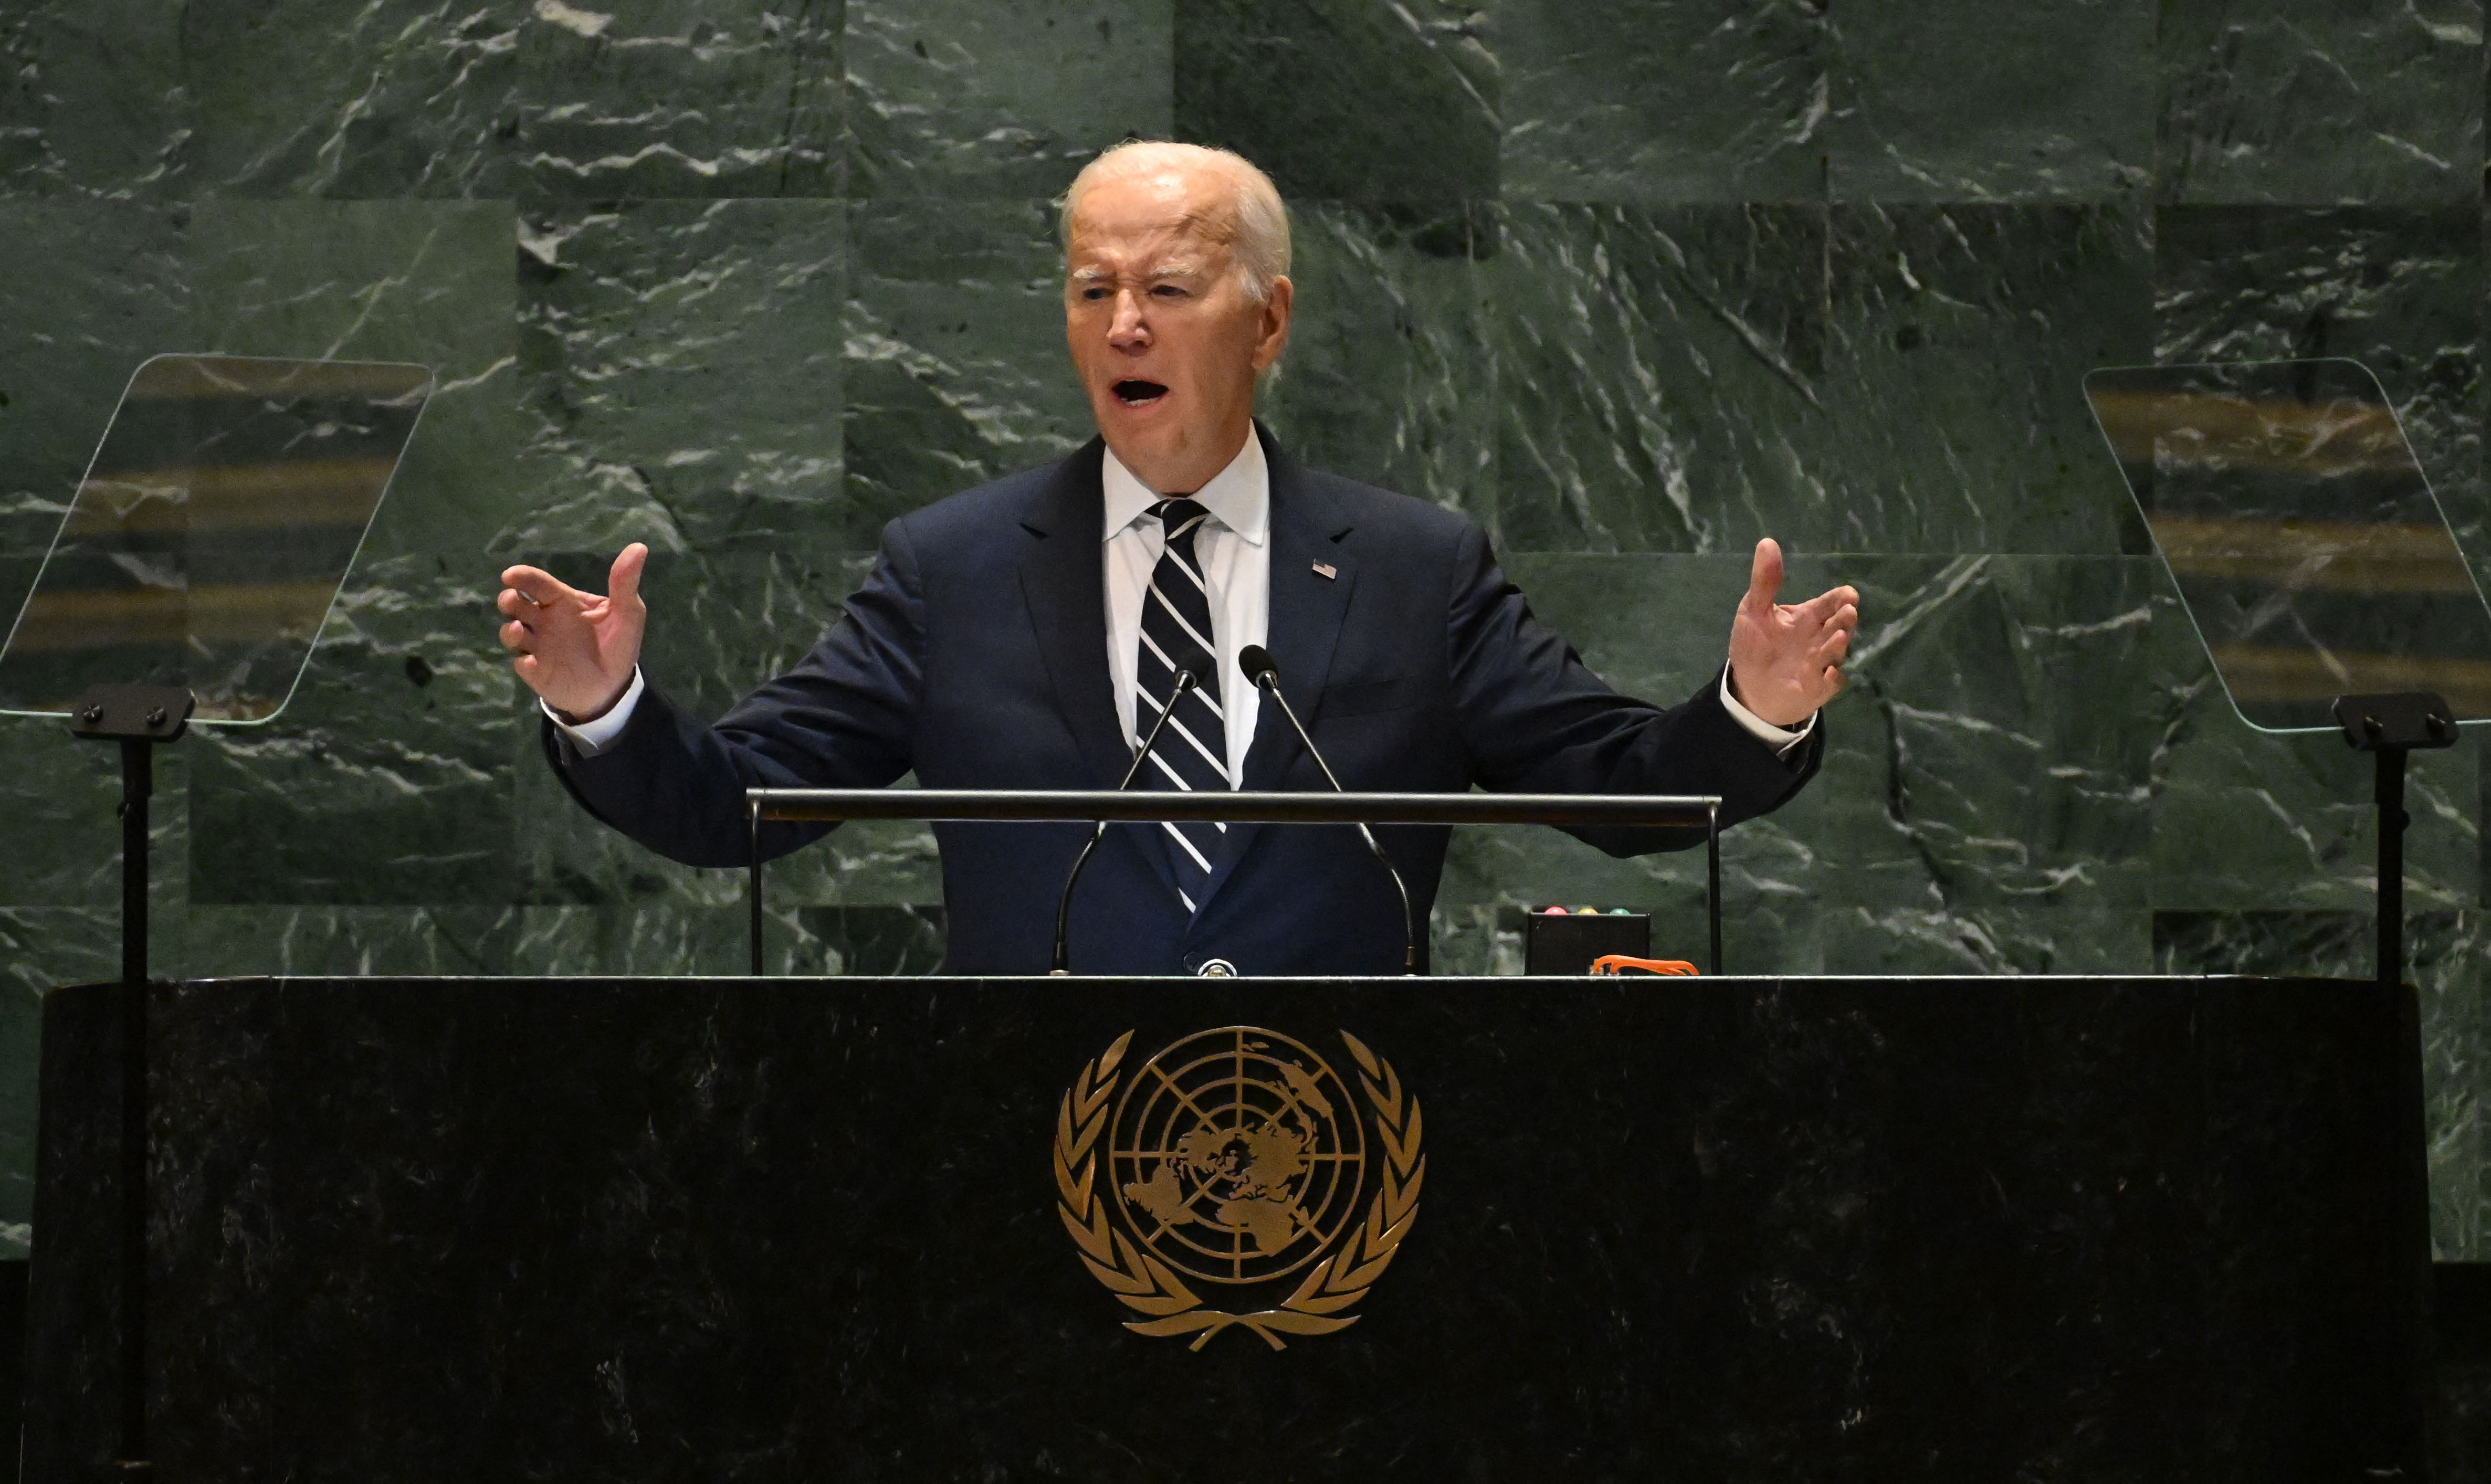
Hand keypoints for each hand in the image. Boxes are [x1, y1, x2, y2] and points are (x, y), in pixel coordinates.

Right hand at [496, 544, 648, 720]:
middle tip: (511, 599)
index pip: (538, 584)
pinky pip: (523, 665)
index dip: (523, 577)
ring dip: (510, 630)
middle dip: (508, 600)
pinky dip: (524, 663)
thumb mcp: (627, 613)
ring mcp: (537, 646)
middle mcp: (543, 621)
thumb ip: (625, 583)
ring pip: (511, 633)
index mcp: (562, 602)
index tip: (511, 575)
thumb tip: (639, 547)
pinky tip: (531, 662)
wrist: (614, 685)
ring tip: (518, 629)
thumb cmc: (616, 644)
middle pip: (515, 605)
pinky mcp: (537, 671)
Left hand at [1726, 537, 1858, 727]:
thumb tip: (1766, 542)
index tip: (1849, 594)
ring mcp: (1822, 663)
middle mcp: (1820, 638)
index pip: (1830, 604)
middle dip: (1846, 620)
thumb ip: (1764, 581)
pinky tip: (1828, 674)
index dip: (1841, 598)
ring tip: (1837, 637)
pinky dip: (1833, 678)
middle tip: (1848, 612)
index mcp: (1809, 618)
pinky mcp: (1819, 687)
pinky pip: (1832, 682)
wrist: (1749, 687)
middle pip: (1840, 625)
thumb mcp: (1753, 611)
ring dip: (1838, 646)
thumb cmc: (1755, 645)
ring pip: (1838, 652)